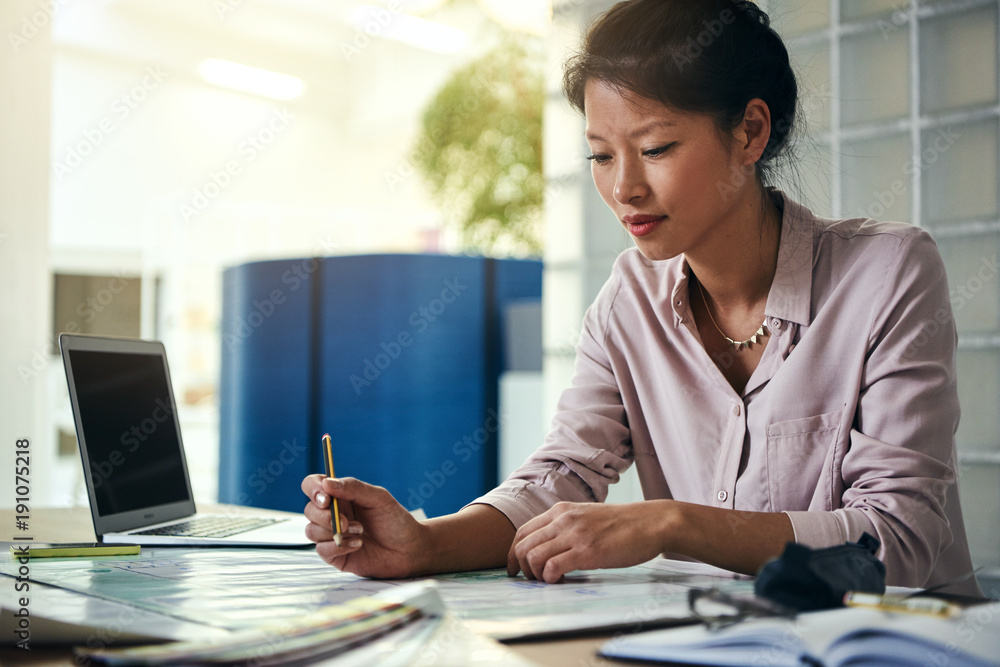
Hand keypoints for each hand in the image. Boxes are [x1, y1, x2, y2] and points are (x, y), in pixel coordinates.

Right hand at [301, 474, 427, 577]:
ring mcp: (332, 535)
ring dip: (334, 532)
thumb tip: (326, 483)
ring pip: (311, 531)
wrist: (409, 549)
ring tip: (360, 532)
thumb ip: (353, 488)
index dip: (313, 489)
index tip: (325, 498)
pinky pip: (322, 550)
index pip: (313, 486)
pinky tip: (359, 544)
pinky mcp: (335, 555)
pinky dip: (339, 547)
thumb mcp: (378, 498)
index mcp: (341, 496)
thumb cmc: (395, 520)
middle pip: (309, 510)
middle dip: (324, 516)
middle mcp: (332, 514)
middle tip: (346, 521)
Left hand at [506, 501, 670, 582]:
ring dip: (535, 575)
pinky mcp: (587, 551)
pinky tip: (562, 580)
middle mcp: (563, 519)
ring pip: (533, 557)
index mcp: (561, 511)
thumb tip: (547, 546)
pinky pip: (553, 567)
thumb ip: (566, 526)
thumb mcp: (586, 516)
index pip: (522, 531)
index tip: (515, 569)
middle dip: (521, 568)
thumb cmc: (622, 524)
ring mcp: (574, 535)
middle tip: (532, 580)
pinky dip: (550, 578)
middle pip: (522, 545)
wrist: (651, 522)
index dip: (513, 553)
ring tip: (550, 580)